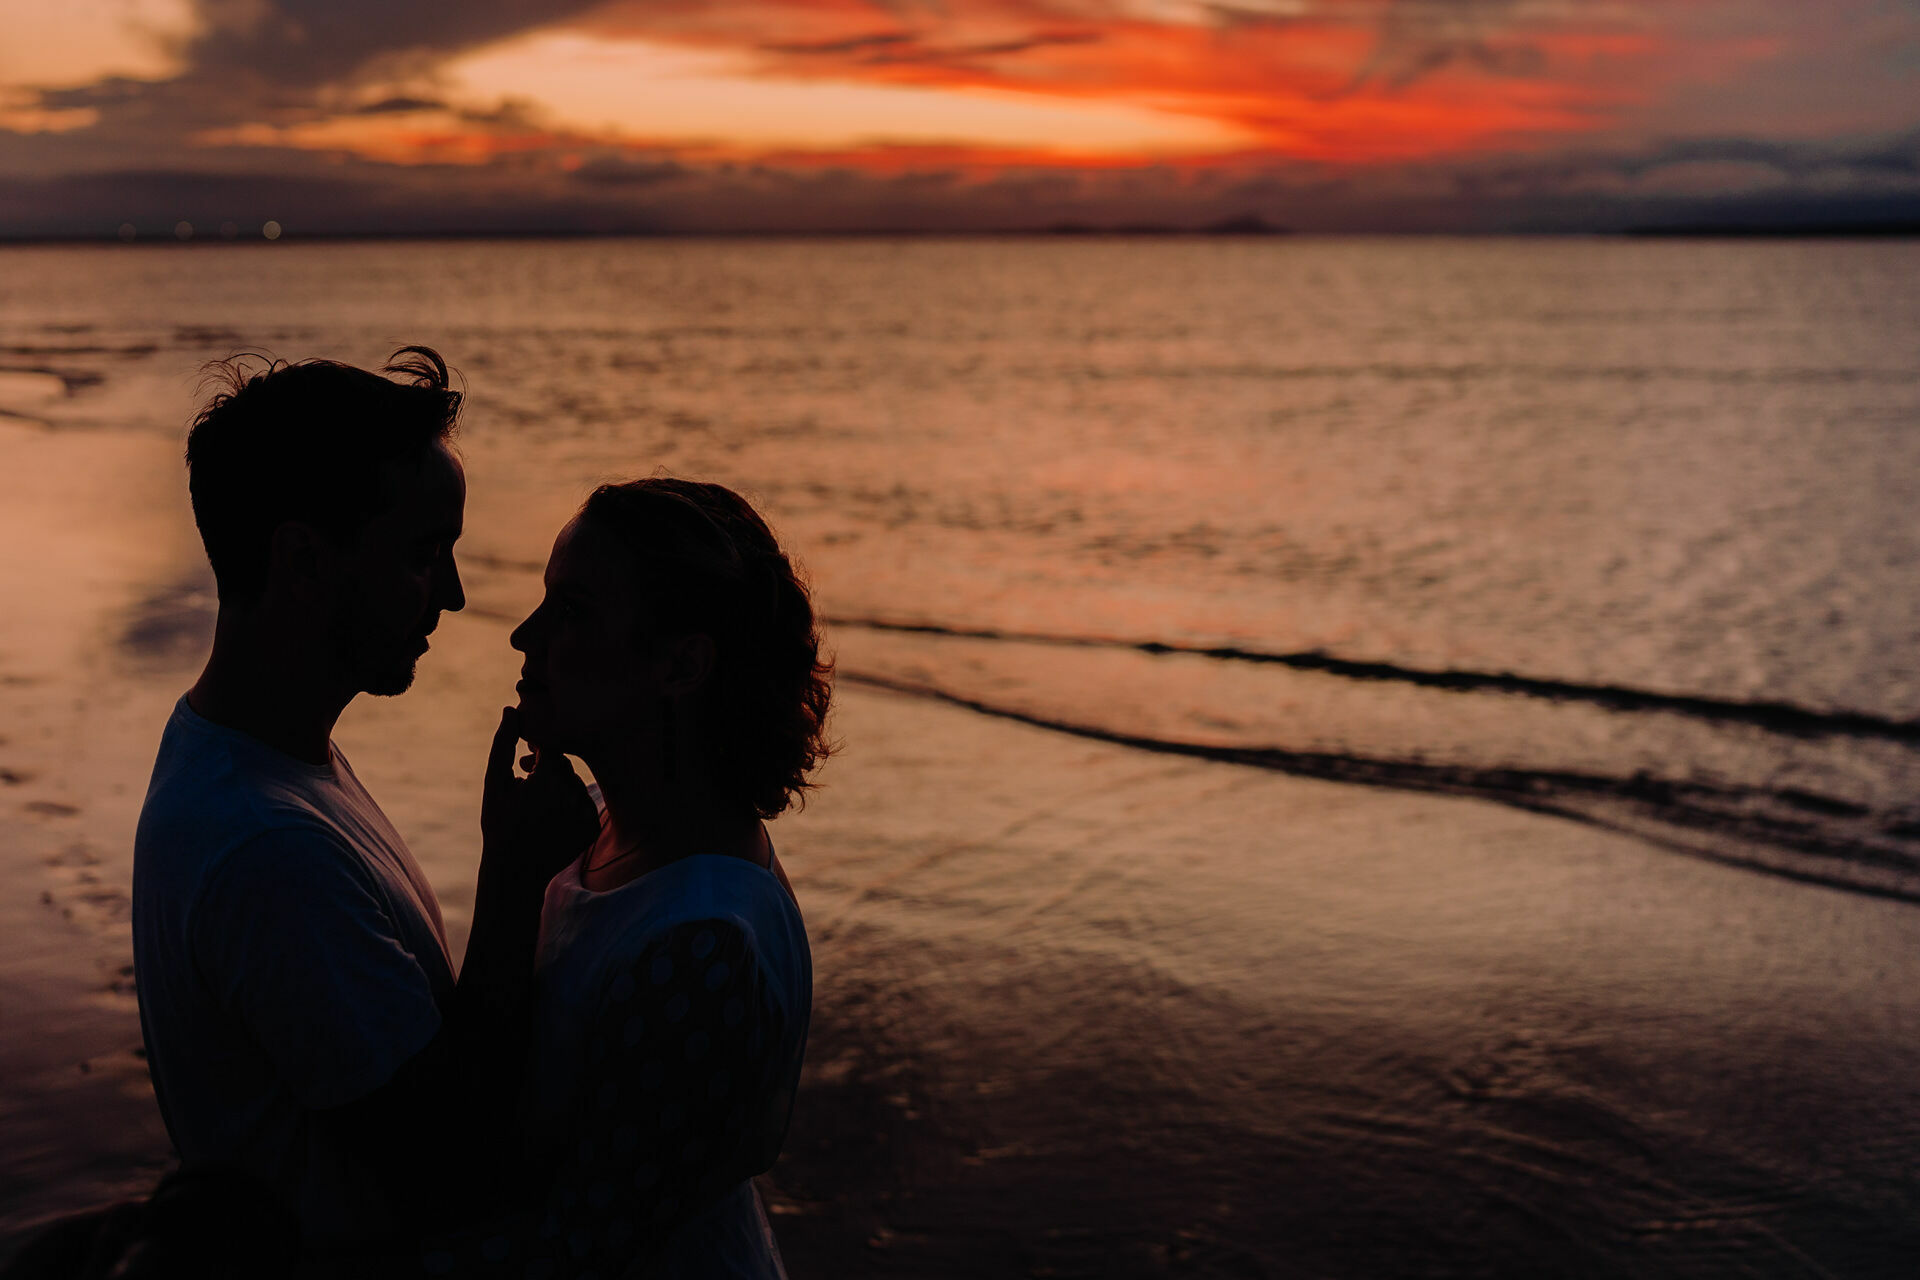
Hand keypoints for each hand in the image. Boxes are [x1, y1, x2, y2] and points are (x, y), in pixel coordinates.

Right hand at [480, 706, 599, 891]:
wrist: (515, 872)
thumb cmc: (499, 824)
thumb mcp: (495, 783)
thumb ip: (503, 743)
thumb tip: (513, 709)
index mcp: (550, 777)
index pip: (550, 747)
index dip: (535, 751)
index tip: (523, 762)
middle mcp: (574, 792)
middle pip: (563, 767)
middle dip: (544, 770)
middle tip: (523, 779)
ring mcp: (586, 812)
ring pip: (573, 785)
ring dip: (556, 788)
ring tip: (533, 802)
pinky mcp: (593, 827)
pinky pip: (582, 805)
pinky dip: (568, 807)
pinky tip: (548, 819)